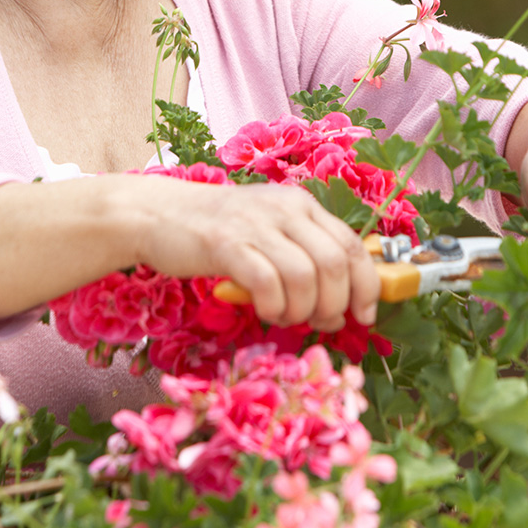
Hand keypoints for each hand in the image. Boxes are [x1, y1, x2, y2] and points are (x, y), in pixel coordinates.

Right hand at [130, 177, 380, 331]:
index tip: (365, 315)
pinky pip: (267, 282)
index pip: (352, 244)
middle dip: (335, 305)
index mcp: (303, 205)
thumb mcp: (271, 230)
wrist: (161, 214)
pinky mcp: (226, 243)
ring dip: (302, 310)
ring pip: (305, 276)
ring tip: (285, 317)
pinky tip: (263, 310)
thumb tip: (344, 300)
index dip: (367, 285)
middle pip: (335, 263)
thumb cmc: (220, 231)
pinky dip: (272, 306)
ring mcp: (256, 224)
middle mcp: (286, 209)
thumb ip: (305, 253)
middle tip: (320, 322)